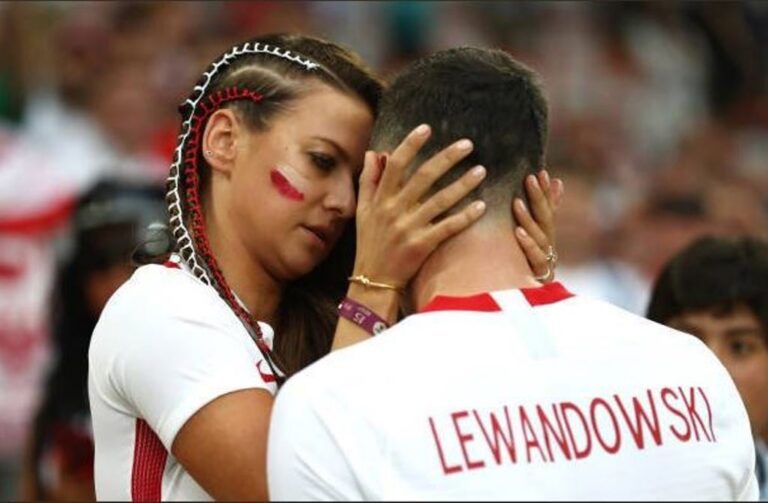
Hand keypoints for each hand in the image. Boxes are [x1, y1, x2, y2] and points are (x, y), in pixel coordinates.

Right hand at [353, 124, 486, 288]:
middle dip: (447, 158)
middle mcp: (394, 210)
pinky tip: (481, 206)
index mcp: (381, 199)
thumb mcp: (362, 210)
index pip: (397, 165)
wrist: (372, 280)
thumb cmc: (370, 243)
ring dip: (463, 184)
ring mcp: (409, 228)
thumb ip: (369, 181)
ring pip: (440, 200)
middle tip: (468, 144)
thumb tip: (375, 153)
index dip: (411, 144)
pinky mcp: (422, 246)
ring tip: (481, 171)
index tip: (427, 128)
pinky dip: (465, 216)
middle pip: (424, 177)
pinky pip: (448, 227)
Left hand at [513, 169, 563, 282]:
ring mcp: (544, 266)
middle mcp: (547, 252)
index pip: (547, 212)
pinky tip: (518, 232)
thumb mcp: (529, 238)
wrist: (511, 308)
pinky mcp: (538, 281)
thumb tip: (558, 182)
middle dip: (539, 199)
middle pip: (546, 221)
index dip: (545, 193)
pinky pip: (534, 260)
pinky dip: (528, 244)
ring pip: (541, 239)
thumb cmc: (515, 272)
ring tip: (517, 202)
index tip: (541, 172)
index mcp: (544, 242)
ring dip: (529, 219)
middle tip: (531, 177)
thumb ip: (542, 213)